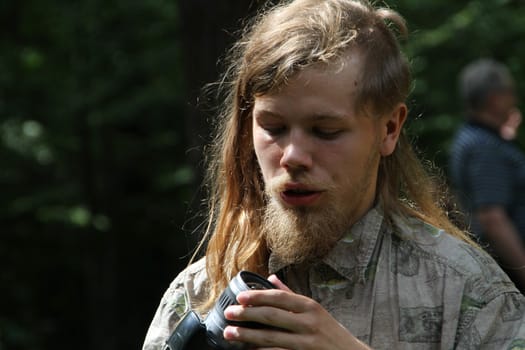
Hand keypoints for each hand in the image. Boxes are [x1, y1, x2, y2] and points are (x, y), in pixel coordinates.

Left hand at [223, 275, 370, 349]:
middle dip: (247, 314)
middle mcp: (309, 323)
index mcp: (310, 307)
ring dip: (248, 335)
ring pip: (271, 337)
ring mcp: (306, 342)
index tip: (240, 297)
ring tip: (230, 333)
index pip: (280, 298)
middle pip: (272, 316)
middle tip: (229, 314)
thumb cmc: (331, 333)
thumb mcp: (315, 311)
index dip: (258, 296)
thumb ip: (292, 296)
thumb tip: (271, 278)